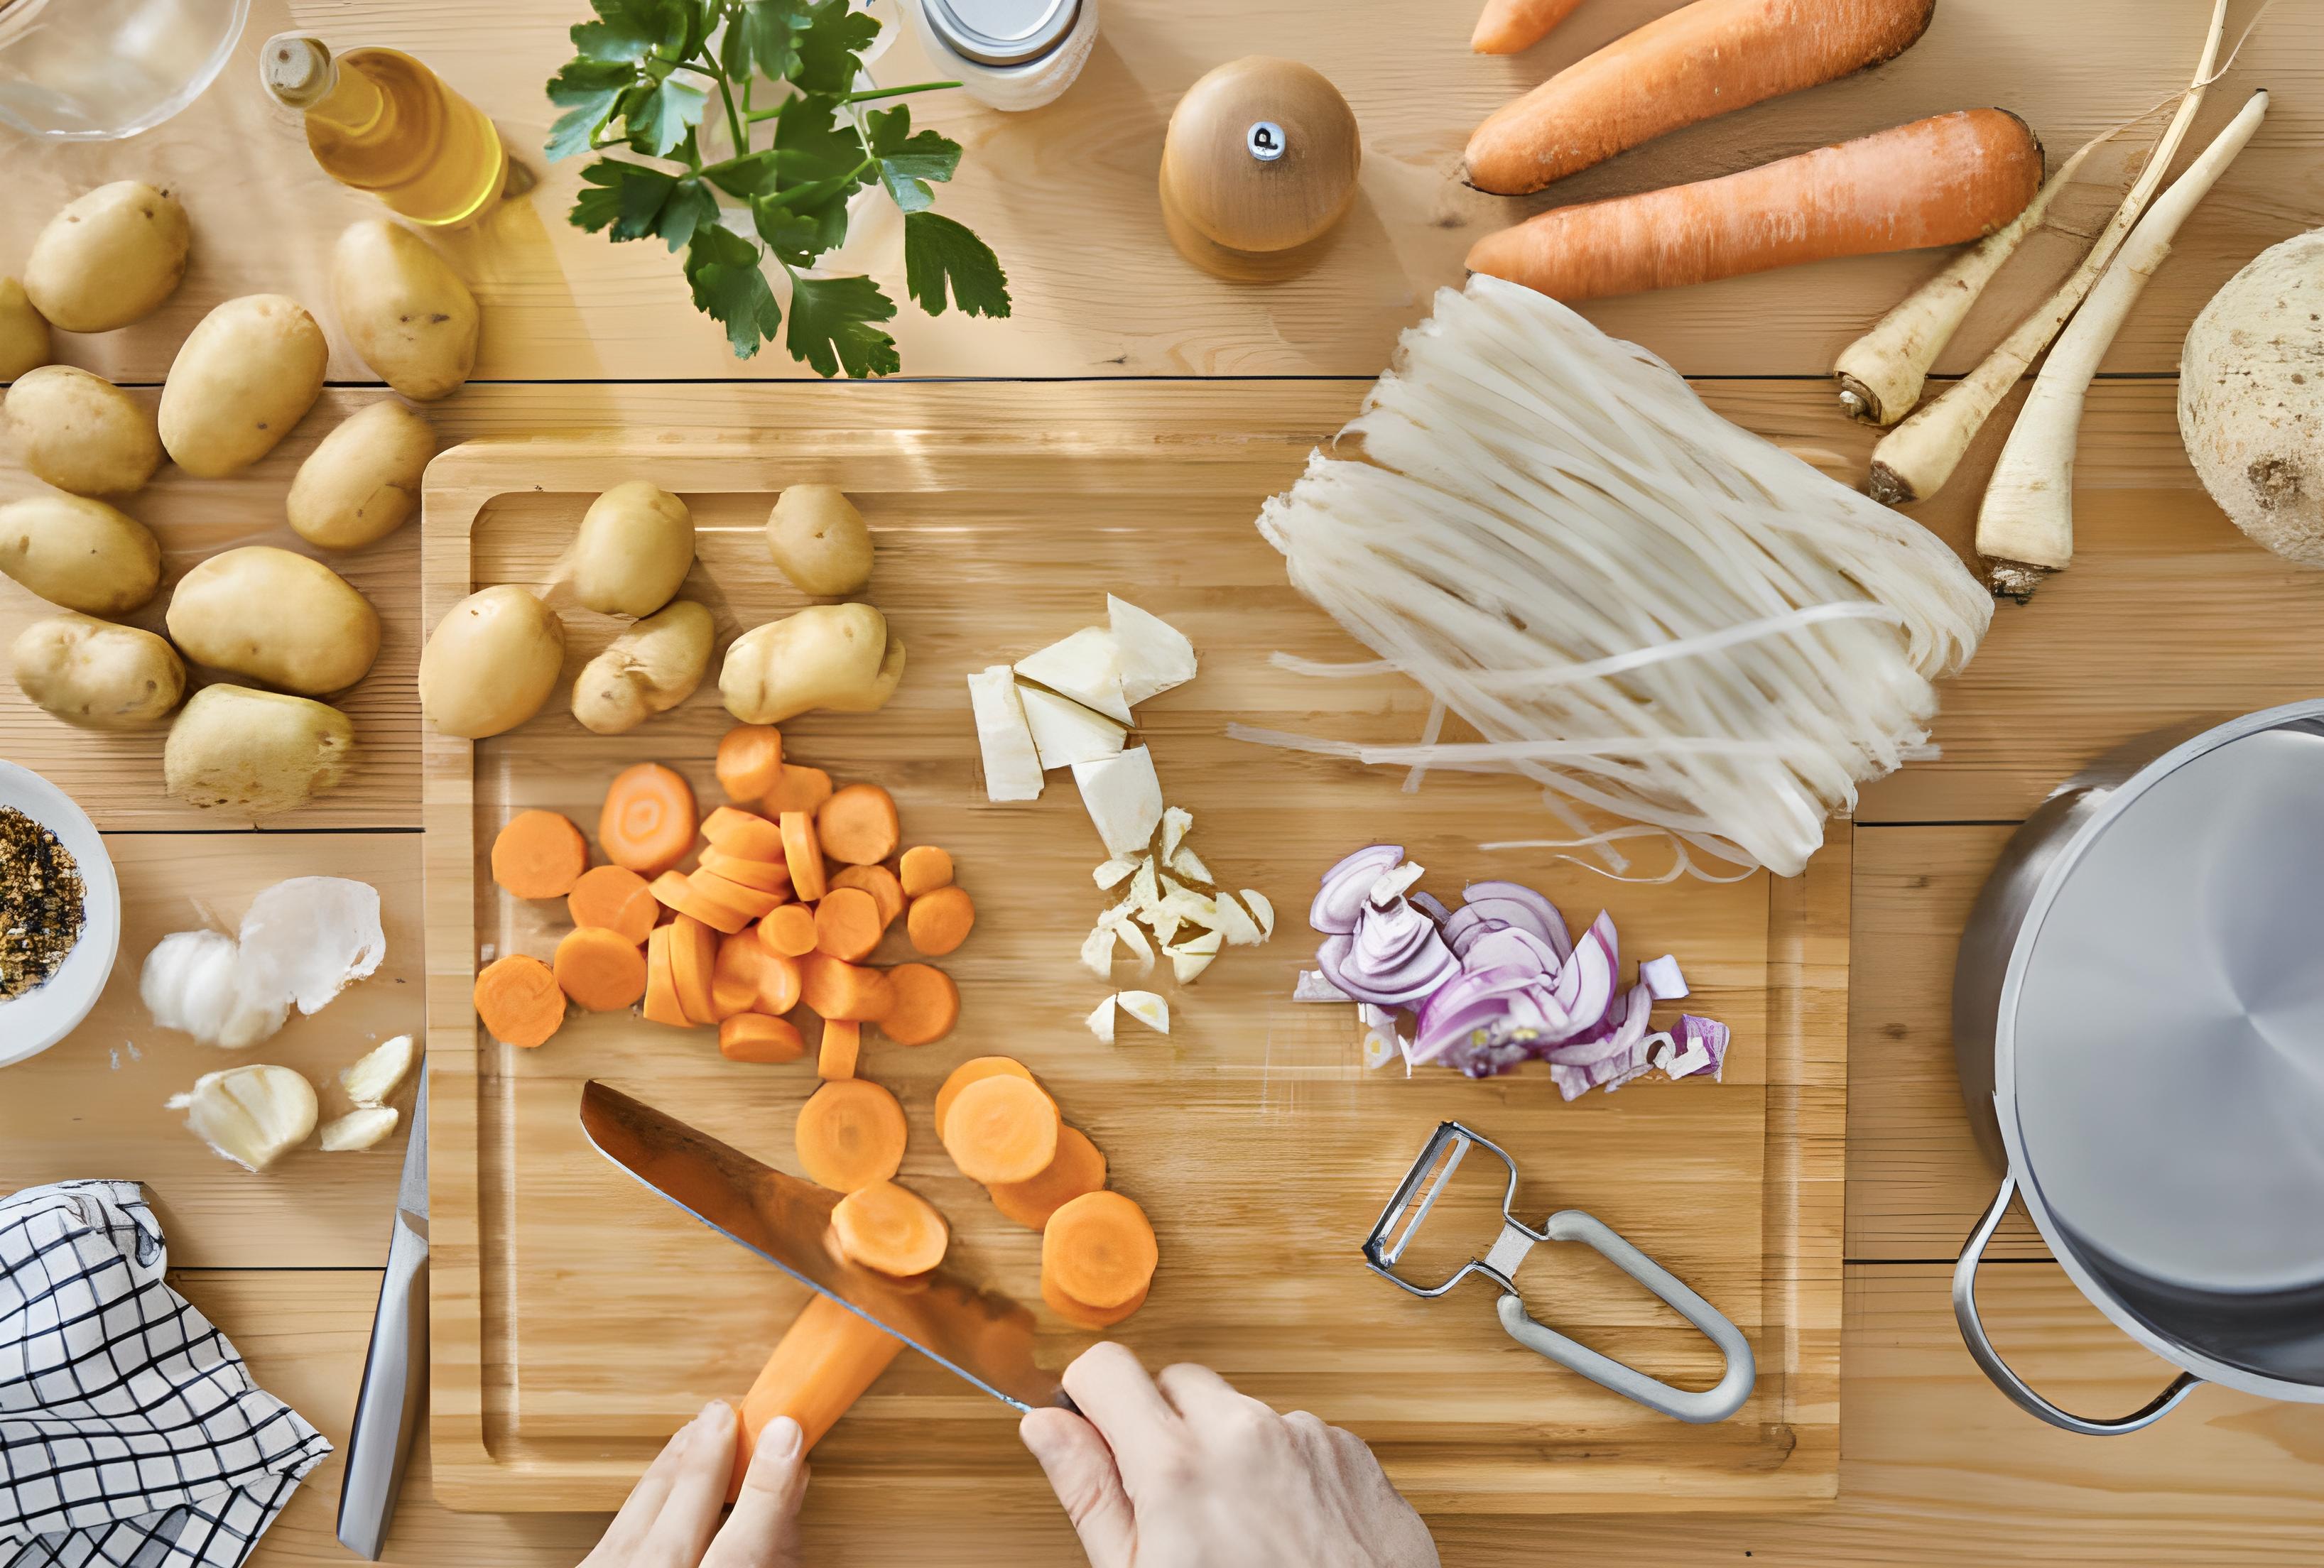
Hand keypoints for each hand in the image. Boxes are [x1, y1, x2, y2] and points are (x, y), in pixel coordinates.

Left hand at [580, 1402, 809, 1567]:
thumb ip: (777, 1560)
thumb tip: (789, 1491)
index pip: (744, 1550)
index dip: (769, 1487)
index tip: (787, 1435)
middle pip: (679, 1525)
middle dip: (707, 1462)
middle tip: (730, 1413)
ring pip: (639, 1519)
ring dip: (672, 1467)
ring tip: (699, 1429)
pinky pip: (614, 1530)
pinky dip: (644, 1494)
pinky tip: (664, 1472)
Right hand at [1019, 1343, 1437, 1567]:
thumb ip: (1090, 1492)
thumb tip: (1046, 1427)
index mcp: (1176, 1467)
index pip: (1106, 1369)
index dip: (1091, 1400)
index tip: (1095, 1429)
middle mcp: (1244, 1434)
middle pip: (1174, 1383)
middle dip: (1162, 1429)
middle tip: (1172, 1504)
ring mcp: (1304, 1438)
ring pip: (1239, 1412)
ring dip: (1227, 1451)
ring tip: (1239, 1530)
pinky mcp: (1351, 1454)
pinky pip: (1296, 1435)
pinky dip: (1283, 1469)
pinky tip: (1285, 1529)